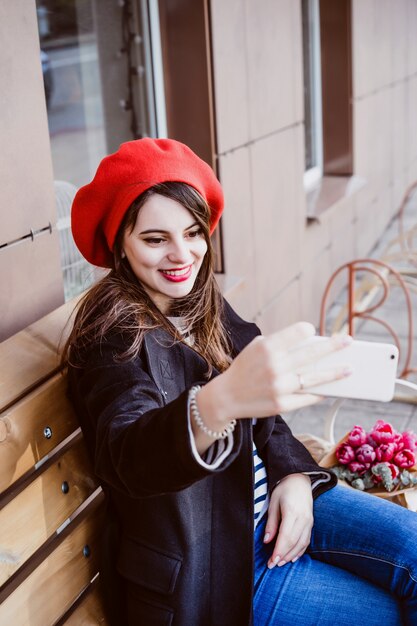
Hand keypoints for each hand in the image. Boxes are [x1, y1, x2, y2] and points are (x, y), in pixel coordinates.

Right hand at [206, 322, 351, 421]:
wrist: (226, 397)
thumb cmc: (245, 368)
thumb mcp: (256, 348)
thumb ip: (280, 343)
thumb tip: (311, 345)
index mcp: (267, 347)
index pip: (299, 332)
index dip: (307, 330)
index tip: (312, 331)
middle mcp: (275, 366)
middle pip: (312, 353)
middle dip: (333, 346)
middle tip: (348, 341)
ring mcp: (280, 387)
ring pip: (315, 378)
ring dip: (335, 373)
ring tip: (349, 369)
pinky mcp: (282, 405)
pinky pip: (308, 397)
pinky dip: (321, 392)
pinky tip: (331, 388)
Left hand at [263, 473, 312, 567]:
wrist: (300, 480)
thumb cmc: (284, 490)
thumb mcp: (273, 503)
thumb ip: (271, 523)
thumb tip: (267, 541)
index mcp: (292, 512)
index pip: (286, 537)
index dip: (279, 551)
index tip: (271, 561)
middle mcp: (303, 519)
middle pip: (294, 542)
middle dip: (283, 556)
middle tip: (273, 565)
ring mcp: (309, 521)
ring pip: (301, 544)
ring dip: (291, 555)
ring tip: (280, 563)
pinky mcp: (311, 523)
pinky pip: (306, 540)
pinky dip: (300, 550)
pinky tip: (292, 557)